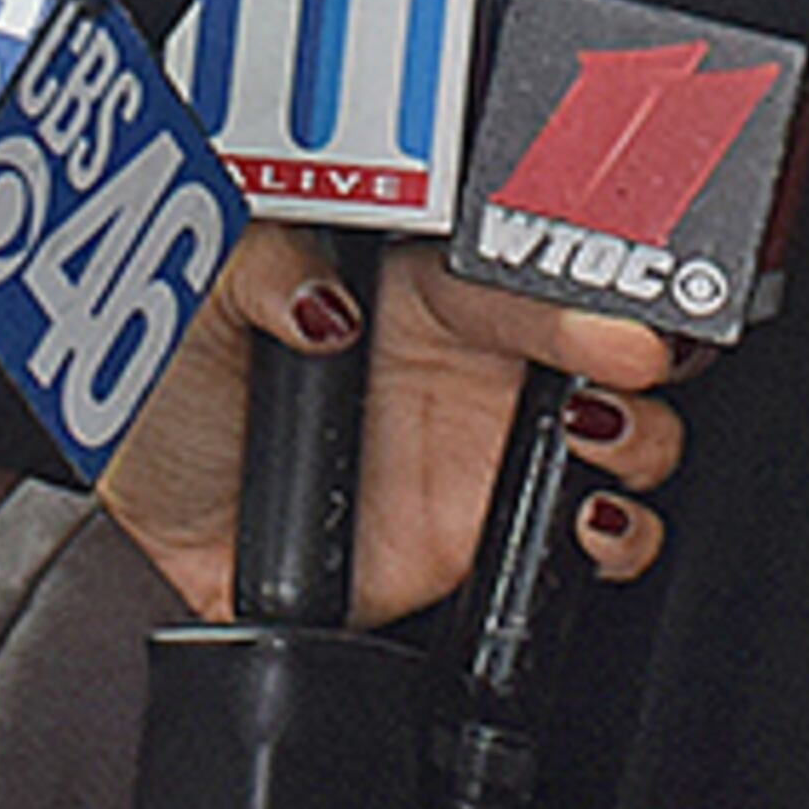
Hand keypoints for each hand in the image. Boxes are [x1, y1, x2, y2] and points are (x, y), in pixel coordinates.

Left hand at [94, 223, 684, 621]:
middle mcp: (471, 361)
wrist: (152, 519)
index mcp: (418, 282)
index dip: (579, 288)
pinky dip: (615, 537)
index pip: (521, 268)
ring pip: (621, 432)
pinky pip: (583, 539)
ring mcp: (488, 452)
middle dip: (656, 346)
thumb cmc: (173, 379)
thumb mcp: (193, 293)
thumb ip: (256, 270)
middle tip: (640, 368)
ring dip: (645, 438)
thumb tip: (319, 301)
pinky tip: (589, 524)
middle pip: (606, 338)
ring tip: (600, 444)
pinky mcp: (484, 538)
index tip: (612, 316)